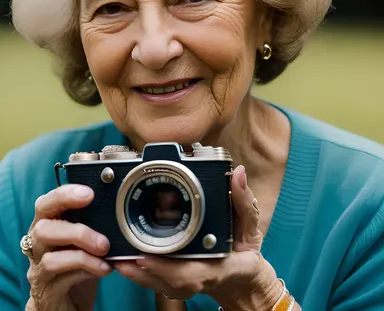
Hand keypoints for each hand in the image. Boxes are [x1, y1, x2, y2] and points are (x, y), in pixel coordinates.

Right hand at [25, 185, 112, 310]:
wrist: (67, 302)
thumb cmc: (78, 262)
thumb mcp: (86, 237)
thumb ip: (94, 221)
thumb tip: (121, 203)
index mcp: (47, 224)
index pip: (45, 204)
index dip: (64, 195)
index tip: (89, 194)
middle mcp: (37, 245)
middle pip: (42, 229)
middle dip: (76, 231)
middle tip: (104, 241)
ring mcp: (39, 269)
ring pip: (50, 258)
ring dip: (83, 255)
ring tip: (106, 254)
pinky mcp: (46, 291)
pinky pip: (62, 280)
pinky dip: (86, 270)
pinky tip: (104, 269)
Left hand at [114, 165, 282, 310]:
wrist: (241, 280)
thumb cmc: (244, 252)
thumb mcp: (250, 227)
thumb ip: (244, 201)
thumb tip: (238, 173)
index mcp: (213, 268)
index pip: (186, 273)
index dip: (162, 267)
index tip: (142, 256)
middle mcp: (194, 280)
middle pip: (161, 279)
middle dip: (137, 266)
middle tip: (116, 252)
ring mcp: (183, 286)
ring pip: (153, 282)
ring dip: (132, 270)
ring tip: (112, 254)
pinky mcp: (174, 285)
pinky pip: (152, 281)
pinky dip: (136, 271)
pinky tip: (121, 259)